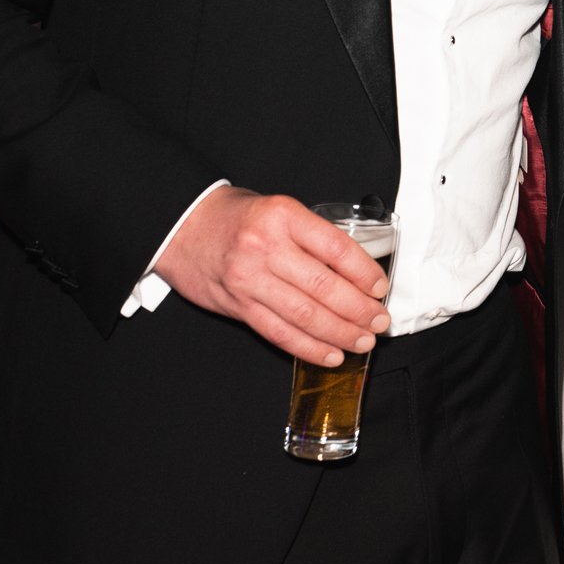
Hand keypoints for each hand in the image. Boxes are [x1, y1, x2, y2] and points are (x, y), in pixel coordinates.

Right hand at [153, 188, 391, 365]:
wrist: (182, 226)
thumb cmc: (237, 216)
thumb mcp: (279, 210)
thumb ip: (312, 237)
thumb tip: (355, 272)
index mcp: (283, 217)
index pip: (335, 249)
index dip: (364, 272)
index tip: (380, 287)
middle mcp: (266, 248)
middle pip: (323, 287)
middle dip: (359, 310)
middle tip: (380, 322)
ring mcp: (249, 280)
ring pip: (304, 315)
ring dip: (340, 333)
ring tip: (363, 341)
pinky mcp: (237, 306)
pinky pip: (278, 333)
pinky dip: (308, 347)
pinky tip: (330, 353)